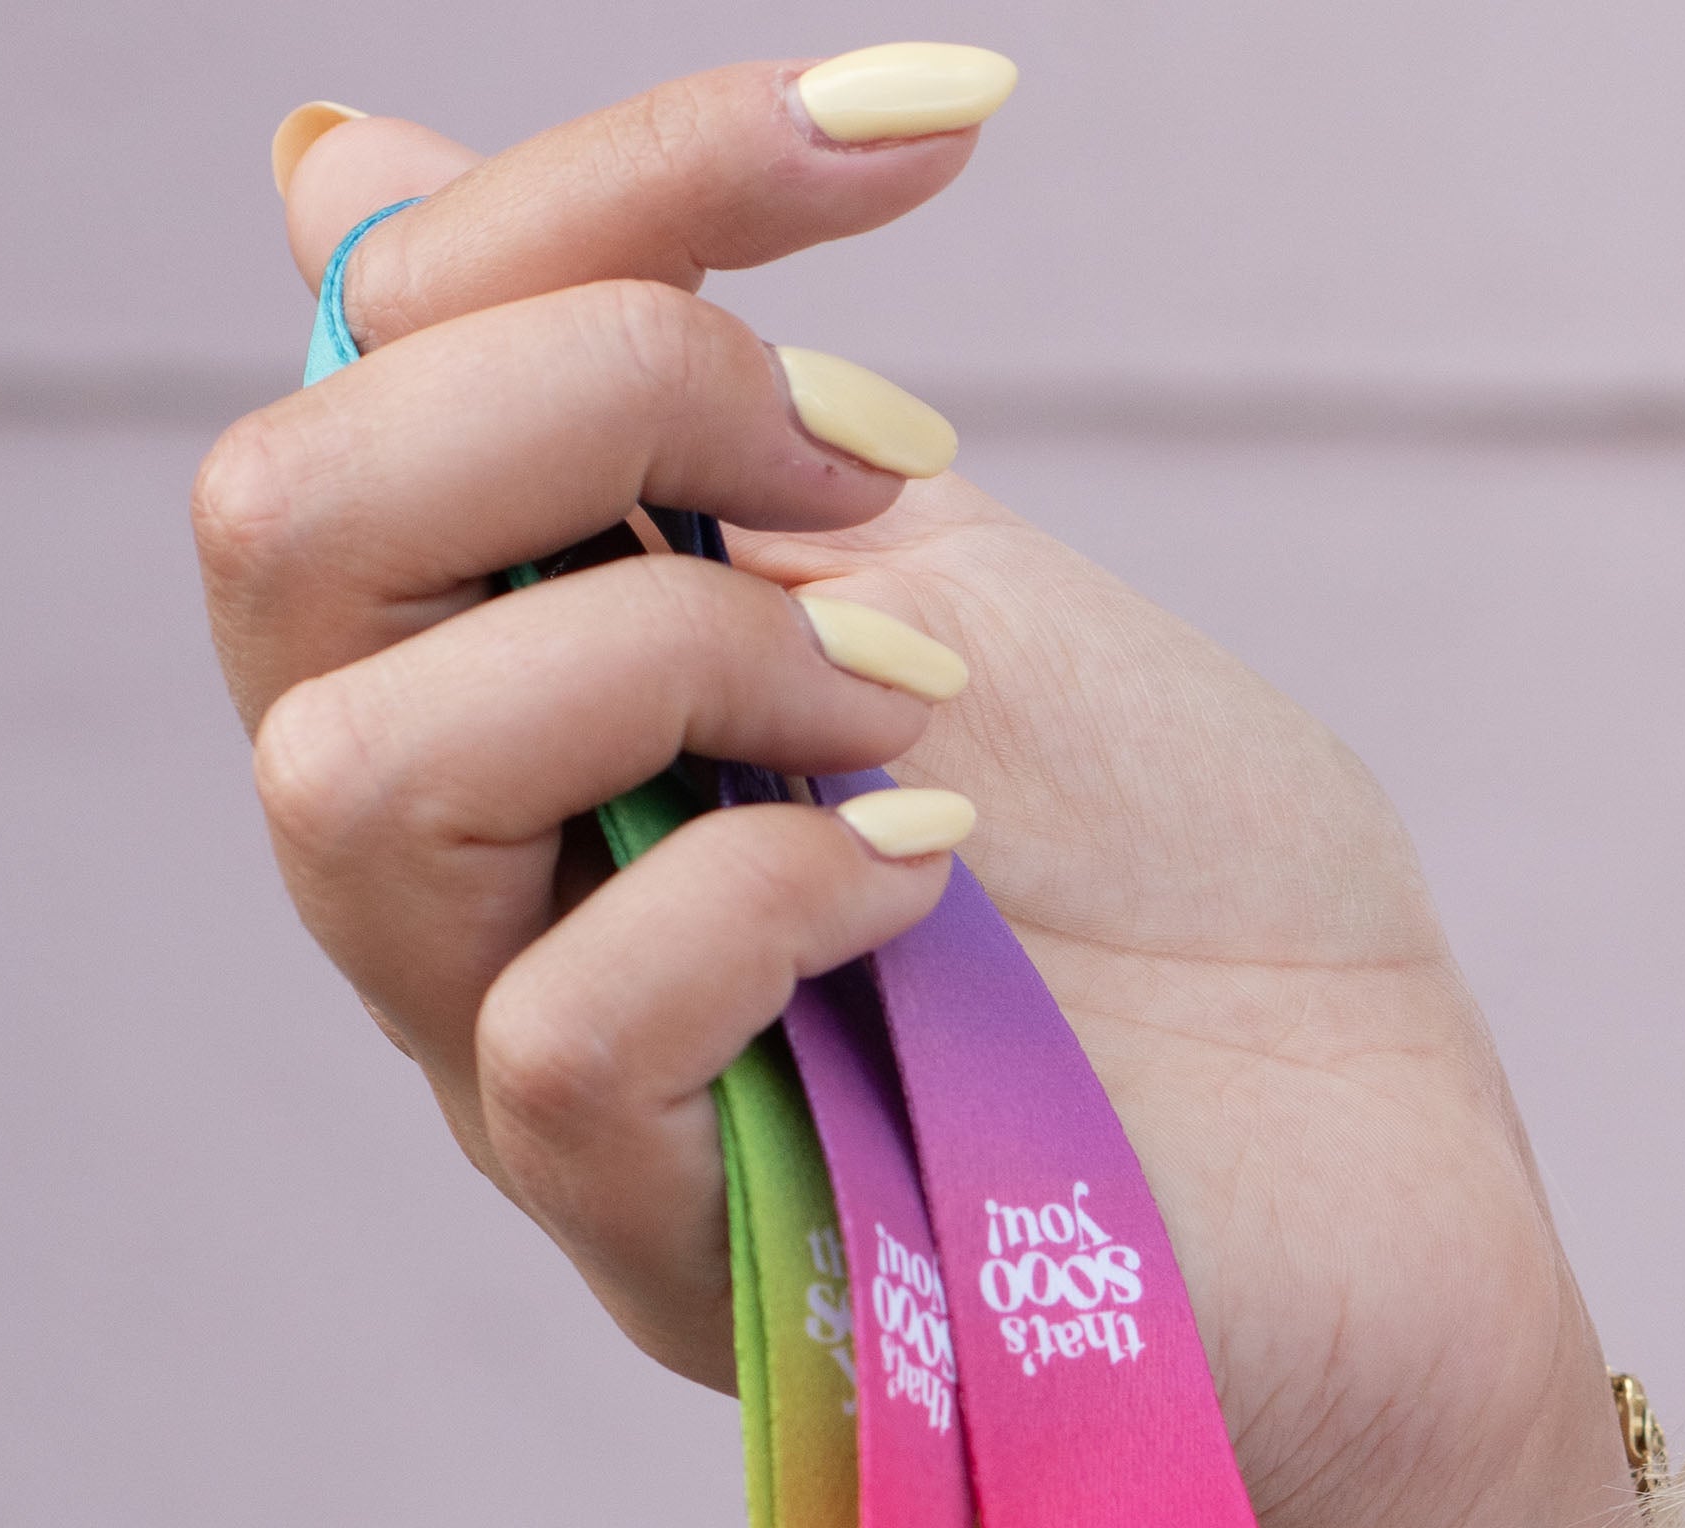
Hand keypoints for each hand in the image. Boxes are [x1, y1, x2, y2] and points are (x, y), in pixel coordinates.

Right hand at [197, 57, 1635, 1527]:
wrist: (1400, 1216)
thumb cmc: (1204, 918)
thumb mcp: (957, 580)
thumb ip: (685, 420)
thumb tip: (334, 169)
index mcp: (542, 667)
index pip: (397, 348)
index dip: (621, 180)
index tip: (934, 124)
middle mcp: (492, 862)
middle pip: (284, 532)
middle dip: (589, 397)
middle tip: (885, 471)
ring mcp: (555, 1070)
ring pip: (346, 775)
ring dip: (659, 655)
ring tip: (913, 704)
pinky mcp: (678, 1246)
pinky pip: (551, 1033)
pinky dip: (749, 896)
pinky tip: (932, 870)